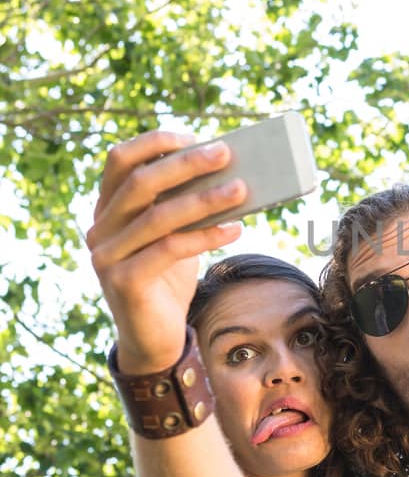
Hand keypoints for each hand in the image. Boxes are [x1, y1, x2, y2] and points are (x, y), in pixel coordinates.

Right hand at [87, 130, 245, 374]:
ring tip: (242, 189)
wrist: (154, 339)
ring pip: (158, 216)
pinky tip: (235, 229)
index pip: (119, 160)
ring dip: (205, 199)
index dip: (154, 142)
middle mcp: (99, 229)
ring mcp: (106, 257)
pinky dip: (205, 236)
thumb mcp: (174, 234)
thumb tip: (230, 172)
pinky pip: (169, 249)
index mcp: (107, 209)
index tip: (193, 137)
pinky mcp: (124, 282)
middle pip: (141, 183)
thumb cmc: (167, 280)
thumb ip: (184, 205)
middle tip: (225, 154)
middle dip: (186, 164)